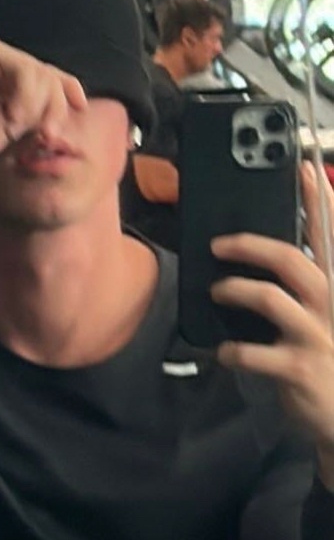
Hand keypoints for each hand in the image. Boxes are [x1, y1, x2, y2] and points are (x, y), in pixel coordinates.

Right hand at [0, 34, 86, 179]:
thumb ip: (30, 121)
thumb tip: (60, 120)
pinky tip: (13, 113)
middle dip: (55, 106)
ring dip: (38, 103)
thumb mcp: (4, 134)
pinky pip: (22, 66)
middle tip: (49, 134)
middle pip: (49, 76)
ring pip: (40, 72)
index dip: (68, 92)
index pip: (49, 81)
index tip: (81, 108)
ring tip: (20, 125)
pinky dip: (25, 92)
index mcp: (11, 83)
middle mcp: (5, 65)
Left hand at [211, 162, 333, 485]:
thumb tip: (262, 258)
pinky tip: (224, 353)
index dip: (320, 202)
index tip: (306, 171)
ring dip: (235, 290)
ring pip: (270, 298)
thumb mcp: (323, 318)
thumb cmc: (328, 362)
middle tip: (220, 244)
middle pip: (292, 260)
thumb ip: (302, 289)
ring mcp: (316, 336)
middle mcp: (331, 306)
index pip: (330, 236)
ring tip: (216, 291)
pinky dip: (232, 351)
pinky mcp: (298, 368)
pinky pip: (254, 352)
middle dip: (252, 246)